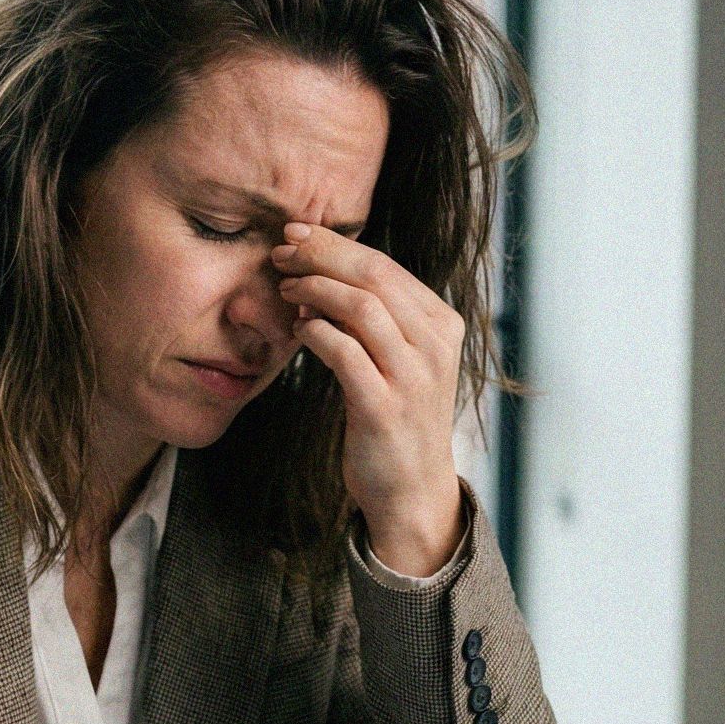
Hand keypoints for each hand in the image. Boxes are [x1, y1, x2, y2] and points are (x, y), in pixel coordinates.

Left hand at [273, 224, 467, 575]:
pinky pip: (345, 353)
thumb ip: (378, 318)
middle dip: (323, 255)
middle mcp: (434, 346)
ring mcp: (413, 377)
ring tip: (286, 288)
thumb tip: (325, 271)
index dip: (338, 245)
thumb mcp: (401, 359)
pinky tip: (298, 328)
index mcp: (442, 325)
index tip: (298, 234)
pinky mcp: (384, 408)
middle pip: (374, 277)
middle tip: (282, 249)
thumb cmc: (397, 418)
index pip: (386, 266)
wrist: (412, 489)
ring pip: (363, 308)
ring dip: (316, 290)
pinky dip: (316, 332)